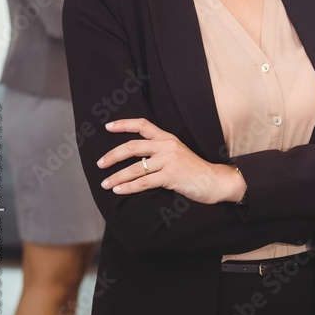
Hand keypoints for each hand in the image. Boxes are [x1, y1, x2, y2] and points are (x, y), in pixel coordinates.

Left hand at [97, 118, 244, 203]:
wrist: (215, 181)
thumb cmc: (195, 170)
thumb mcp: (178, 154)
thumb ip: (160, 152)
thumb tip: (136, 159)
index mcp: (168, 138)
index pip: (143, 125)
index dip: (124, 124)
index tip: (108, 127)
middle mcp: (168, 146)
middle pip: (133, 146)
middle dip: (112, 155)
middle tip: (100, 163)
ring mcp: (169, 160)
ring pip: (135, 168)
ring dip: (116, 176)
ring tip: (105, 183)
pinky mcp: (171, 175)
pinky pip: (143, 182)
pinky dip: (128, 187)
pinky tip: (119, 190)